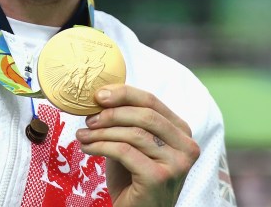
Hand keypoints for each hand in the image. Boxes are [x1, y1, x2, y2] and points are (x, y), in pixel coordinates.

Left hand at [76, 85, 199, 205]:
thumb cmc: (134, 178)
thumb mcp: (133, 143)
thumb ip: (126, 121)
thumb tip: (102, 95)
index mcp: (181, 131)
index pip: (151, 101)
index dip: (123, 93)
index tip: (98, 95)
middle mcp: (186, 146)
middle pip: (145, 114)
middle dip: (111, 113)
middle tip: (89, 118)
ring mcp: (176, 164)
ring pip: (133, 133)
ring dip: (102, 132)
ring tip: (83, 135)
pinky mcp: (159, 178)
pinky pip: (124, 152)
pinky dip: (101, 146)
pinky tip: (88, 148)